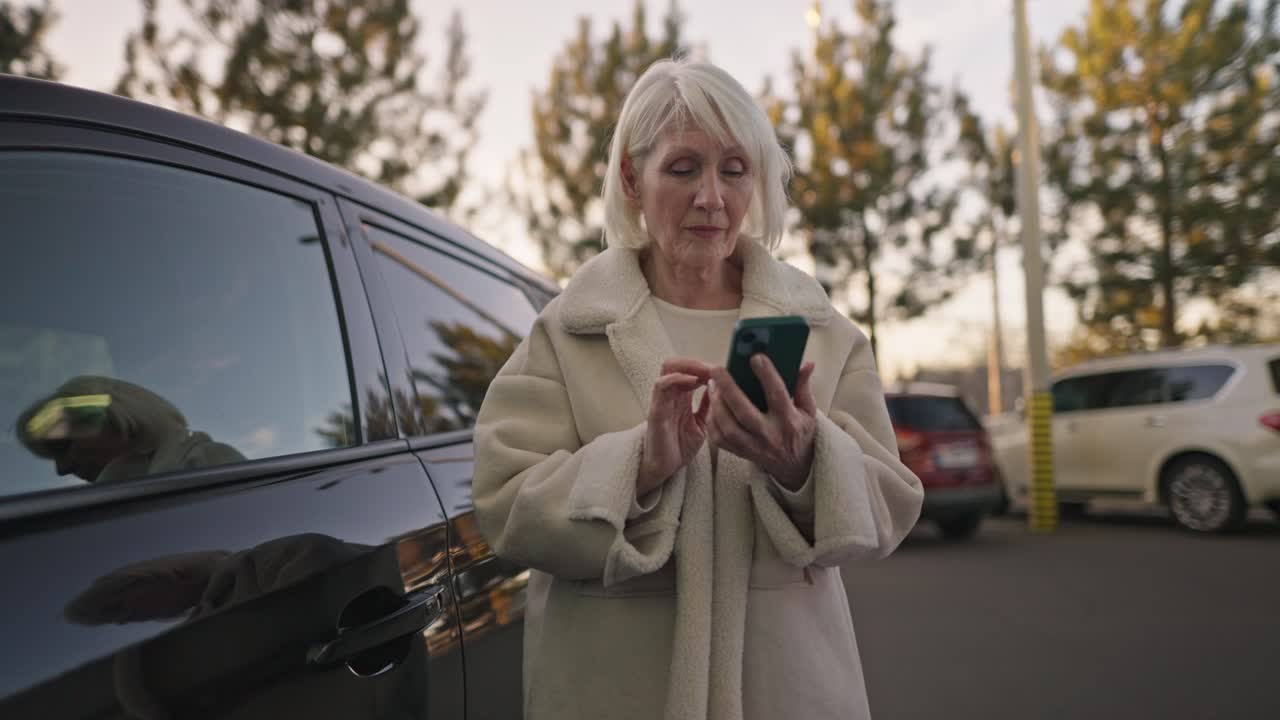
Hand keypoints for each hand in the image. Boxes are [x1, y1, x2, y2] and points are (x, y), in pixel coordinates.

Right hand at [638, 358, 713, 495]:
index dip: (704, 366)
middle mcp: (669, 394)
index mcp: (679, 396)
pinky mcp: (656, 409)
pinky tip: (695, 382)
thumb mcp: (701, 423)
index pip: (688, 369)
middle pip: (677, 362)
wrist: (665, 468)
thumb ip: (707, 406)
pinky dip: (678, 378)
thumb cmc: (680, 446)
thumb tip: (720, 389)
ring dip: (690, 366)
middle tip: (714, 369)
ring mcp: (661, 399)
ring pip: (669, 367)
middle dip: (696, 362)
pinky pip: (661, 384)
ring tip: (706, 373)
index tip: (722, 371)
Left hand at [707, 356, 816, 489]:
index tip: (756, 358)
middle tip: (717, 370)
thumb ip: (803, 386)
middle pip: (744, 412)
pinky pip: (720, 439)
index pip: (777, 395)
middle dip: (729, 389)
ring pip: (729, 427)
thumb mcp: (808, 410)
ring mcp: (754, 446)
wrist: (794, 465)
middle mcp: (770, 435)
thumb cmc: (799, 431)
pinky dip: (712, 421)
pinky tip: (711, 405)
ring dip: (717, 405)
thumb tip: (807, 364)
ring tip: (712, 385)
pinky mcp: (740, 453)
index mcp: (789, 421)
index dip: (767, 376)